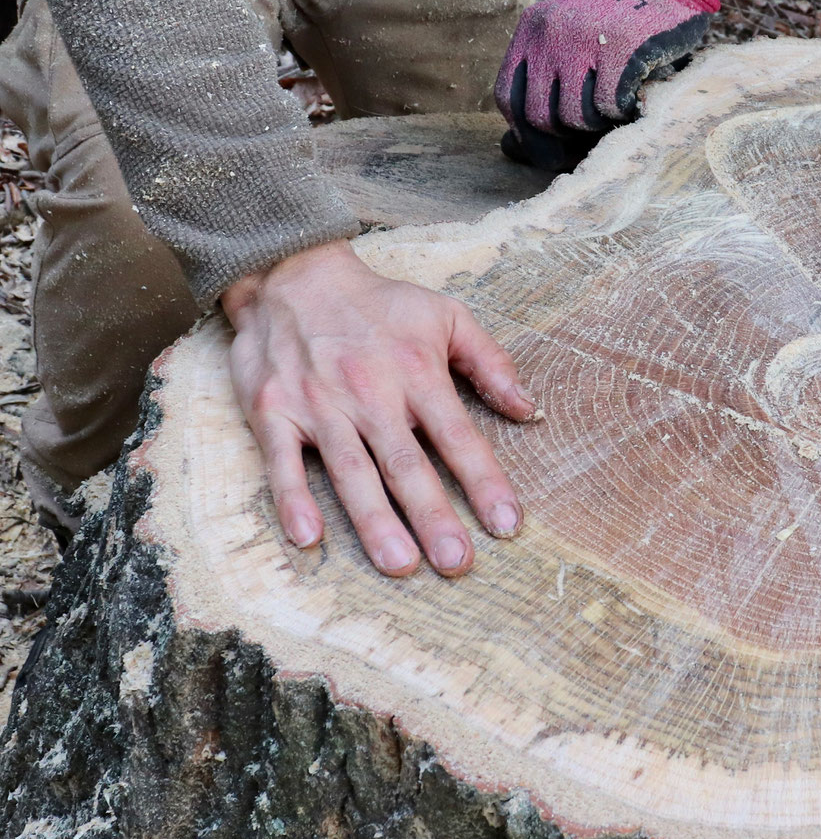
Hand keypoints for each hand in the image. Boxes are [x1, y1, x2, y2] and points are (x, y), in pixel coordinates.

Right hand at [221, 241, 534, 577]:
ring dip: (374, 521)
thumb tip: (529, 408)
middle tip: (457, 563)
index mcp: (417, 372)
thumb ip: (491, 362)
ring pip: (351, 471)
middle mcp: (370, 393)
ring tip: (399, 565)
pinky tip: (309, 538)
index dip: (484, 482)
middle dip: (434, 517)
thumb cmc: (378, 304)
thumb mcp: (446, 315)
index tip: (507, 524)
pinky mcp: (273, 411)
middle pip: (407, 464)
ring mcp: (319, 405)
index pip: (458, 437)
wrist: (292, 273)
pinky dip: (292, 500)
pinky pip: (281, 462)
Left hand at [497, 0, 720, 170]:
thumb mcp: (566, 37)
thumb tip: (509, 149)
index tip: (548, 144)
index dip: (525, 131)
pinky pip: (609, 106)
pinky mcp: (619, 48)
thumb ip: (540, 81)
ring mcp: (582, 39)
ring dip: (597, 124)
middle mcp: (549, 32)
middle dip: (564, 135)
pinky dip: (622, 112)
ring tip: (611, 108)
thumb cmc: (614, 24)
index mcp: (530, 28)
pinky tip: (631, 96)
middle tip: (587, 130)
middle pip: (539, 116)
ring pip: (574, 116)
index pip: (507, 96)